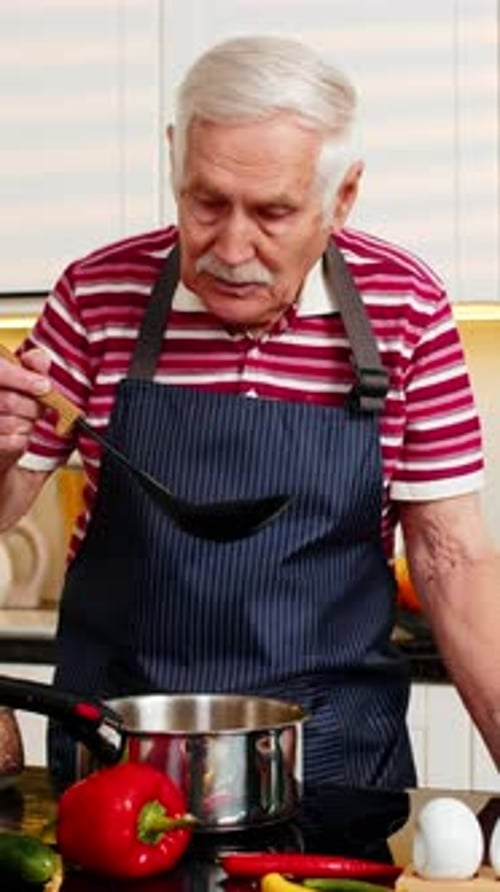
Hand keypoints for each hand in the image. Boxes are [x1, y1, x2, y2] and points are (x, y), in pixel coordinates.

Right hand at [0, 347, 51, 470]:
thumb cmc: (5, 424)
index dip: (22, 377)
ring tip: (20, 426)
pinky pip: (12, 442)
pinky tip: (13, 440)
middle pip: (10, 400)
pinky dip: (20, 442)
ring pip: (12, 422)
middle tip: (33, 411)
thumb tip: (40, 359)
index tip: (43, 386)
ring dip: (26, 426)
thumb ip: (28, 370)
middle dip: (32, 408)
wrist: (0, 470)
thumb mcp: (18, 392)